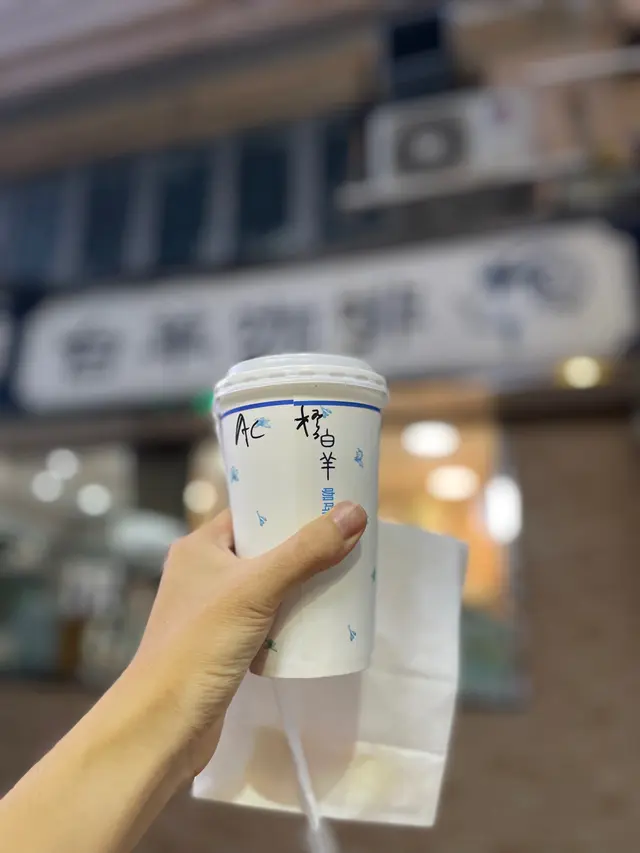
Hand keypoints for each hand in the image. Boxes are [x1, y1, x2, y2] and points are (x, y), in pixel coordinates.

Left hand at [129, 501, 367, 779]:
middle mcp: (202, 572)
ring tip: (342, 575)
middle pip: (264, 548)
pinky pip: (265, 618)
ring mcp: (212, 611)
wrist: (163, 725)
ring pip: (267, 586)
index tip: (330, 501)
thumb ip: (306, 551)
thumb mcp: (257, 589)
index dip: (287, 504)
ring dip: (300, 583)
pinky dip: (289, 616)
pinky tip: (319, 619)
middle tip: (347, 541)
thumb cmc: (201, 645)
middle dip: (303, 547)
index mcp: (199, 546)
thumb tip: (355, 512)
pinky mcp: (223, 645)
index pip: (250, 511)